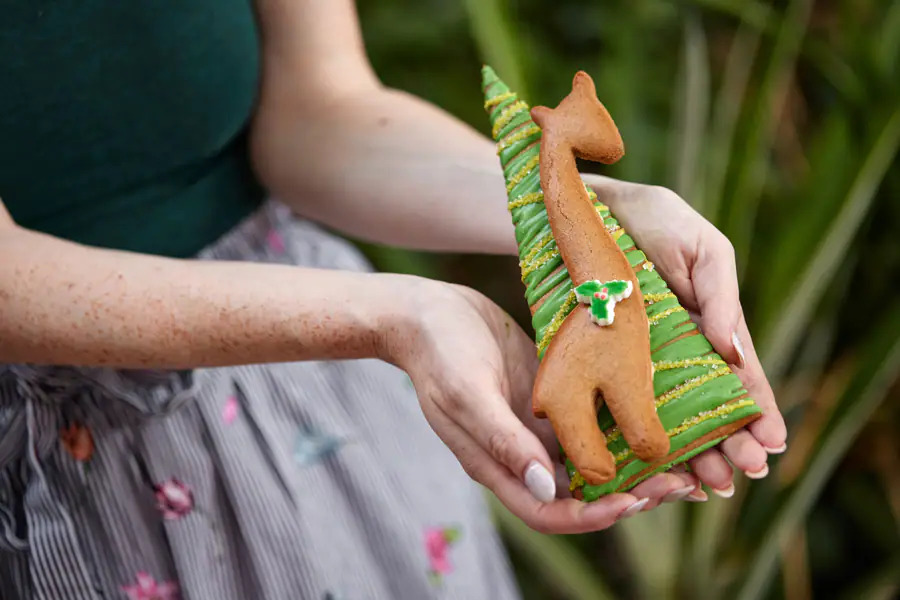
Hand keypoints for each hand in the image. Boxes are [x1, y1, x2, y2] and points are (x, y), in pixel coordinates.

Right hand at [382, 276, 702, 532]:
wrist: (425, 311)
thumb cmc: (439, 352)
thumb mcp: (467, 393)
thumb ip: (504, 441)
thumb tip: (547, 486)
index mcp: (497, 464)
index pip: (549, 510)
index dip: (592, 515)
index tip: (635, 501)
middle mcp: (522, 452)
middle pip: (581, 492)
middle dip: (630, 493)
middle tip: (679, 483)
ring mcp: (536, 425)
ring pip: (593, 458)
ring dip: (634, 462)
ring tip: (683, 458)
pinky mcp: (548, 395)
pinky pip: (590, 419)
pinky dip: (622, 423)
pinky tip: (654, 412)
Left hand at [584, 176, 787, 496]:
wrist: (588, 208)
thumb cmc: (652, 221)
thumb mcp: (702, 249)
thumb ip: (721, 296)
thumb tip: (735, 354)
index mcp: (708, 327)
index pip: (739, 378)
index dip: (756, 411)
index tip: (771, 444)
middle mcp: (676, 352)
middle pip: (708, 408)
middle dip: (729, 442)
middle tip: (742, 473)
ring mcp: (637, 359)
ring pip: (669, 416)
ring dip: (693, 450)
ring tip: (709, 483)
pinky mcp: (597, 360)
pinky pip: (618, 404)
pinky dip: (636, 435)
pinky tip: (651, 465)